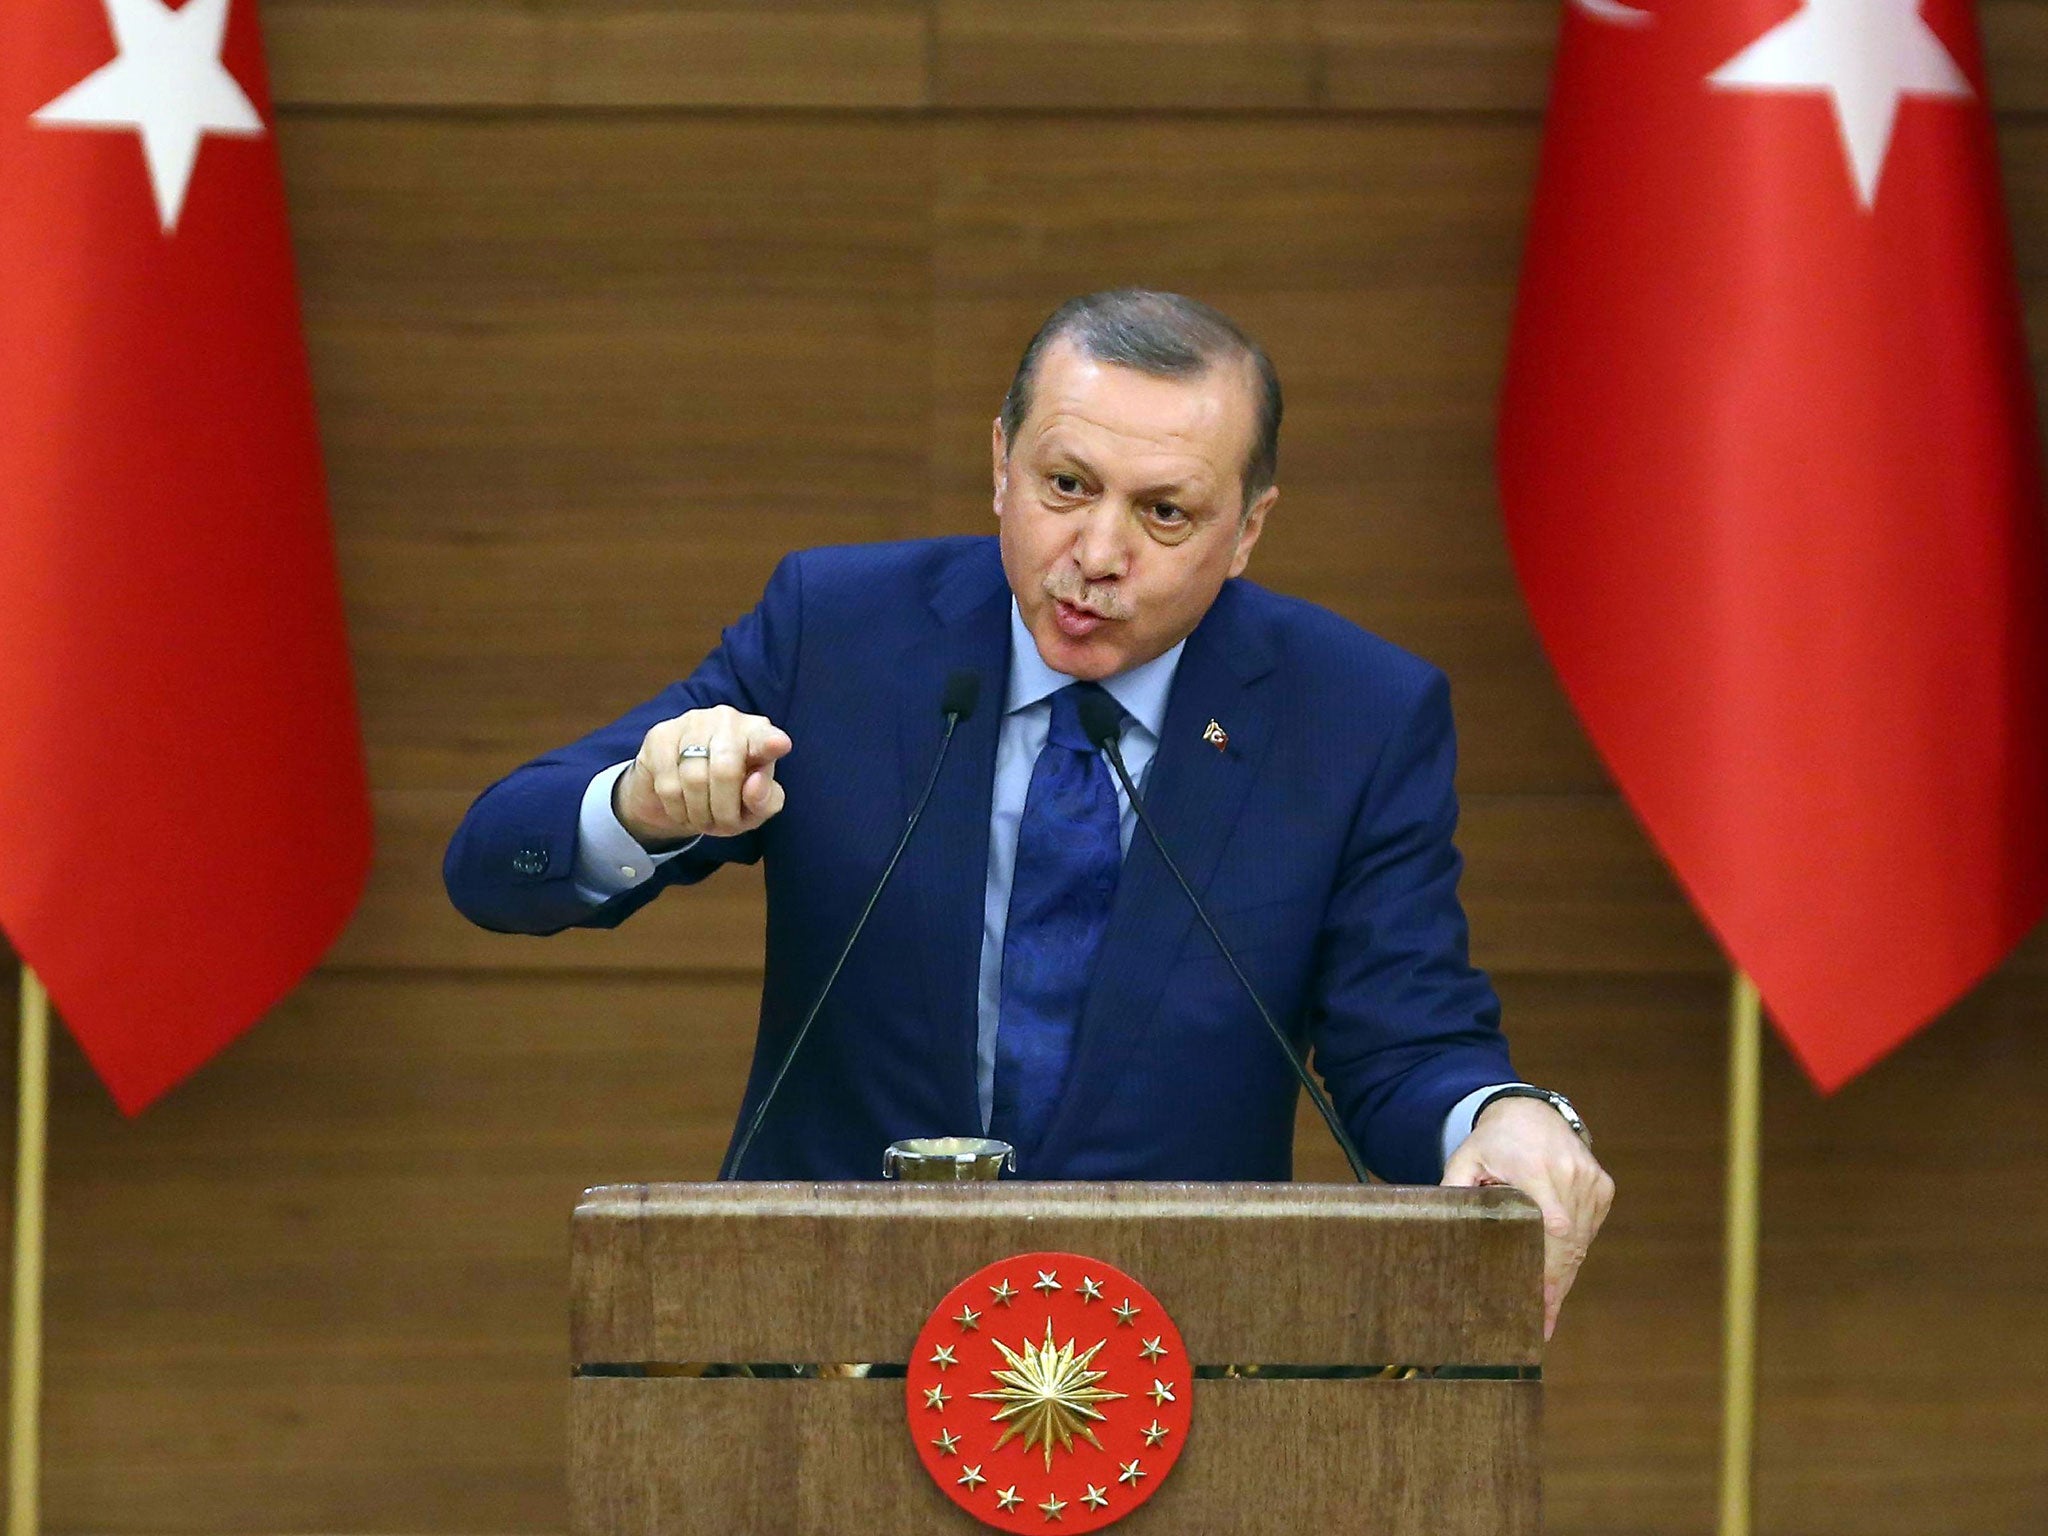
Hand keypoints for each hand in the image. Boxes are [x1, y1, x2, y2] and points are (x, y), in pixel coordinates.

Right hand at [613, 704, 791, 846]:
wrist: (676, 793)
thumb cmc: (727, 797)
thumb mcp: (752, 810)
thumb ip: (764, 801)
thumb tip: (755, 783)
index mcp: (759, 734)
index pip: (765, 738)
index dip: (770, 743)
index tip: (779, 745)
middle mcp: (728, 719)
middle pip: (726, 770)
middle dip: (723, 810)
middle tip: (721, 825)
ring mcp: (692, 723)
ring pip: (694, 778)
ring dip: (699, 813)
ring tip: (701, 818)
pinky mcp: (660, 735)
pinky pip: (668, 783)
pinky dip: (677, 808)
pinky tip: (681, 808)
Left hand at [1442, 1095, 1614, 1340]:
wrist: (1532, 1111)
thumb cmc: (1493, 1141)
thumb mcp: (1465, 1159)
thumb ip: (1454, 1191)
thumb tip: (1442, 1229)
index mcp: (1535, 1169)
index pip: (1552, 1227)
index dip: (1550, 1270)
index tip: (1542, 1304)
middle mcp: (1570, 1174)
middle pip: (1569, 1245)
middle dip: (1556, 1287)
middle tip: (1542, 1323)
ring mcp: (1590, 1181)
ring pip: (1582, 1242)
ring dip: (1565, 1274)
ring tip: (1548, 1308)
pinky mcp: (1602, 1187)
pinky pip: (1590, 1230)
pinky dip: (1575, 1253)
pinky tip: (1560, 1276)